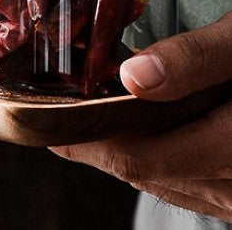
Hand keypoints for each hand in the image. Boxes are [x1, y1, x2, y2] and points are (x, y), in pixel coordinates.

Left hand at [50, 11, 231, 221]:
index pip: (137, 156)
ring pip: (158, 178)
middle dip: (93, 140)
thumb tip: (135, 76)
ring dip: (120, 147)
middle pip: (141, 170)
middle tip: (54, 107)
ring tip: (86, 113)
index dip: (84, 138)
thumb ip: (195, 60)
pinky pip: (181, 180)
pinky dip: (151, 153)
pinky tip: (136, 127)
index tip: (45, 115)